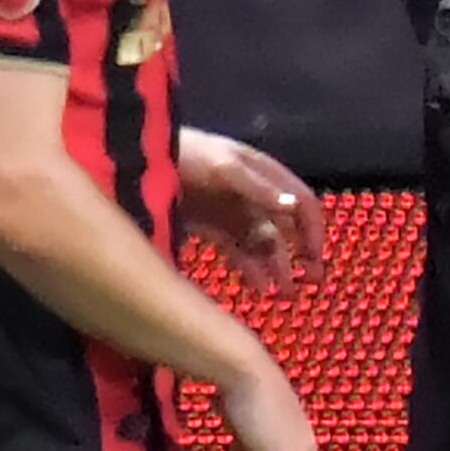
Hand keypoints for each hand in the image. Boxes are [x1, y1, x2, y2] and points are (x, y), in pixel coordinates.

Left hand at [177, 130, 324, 295]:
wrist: (133, 158)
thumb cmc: (185, 156)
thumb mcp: (225, 168)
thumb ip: (260, 188)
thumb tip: (294, 207)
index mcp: (263, 174)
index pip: (301, 202)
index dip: (313, 230)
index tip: (316, 259)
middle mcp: (252, 194)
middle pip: (285, 227)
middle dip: (300, 255)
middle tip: (311, 283)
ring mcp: (230, 212)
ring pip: (262, 244)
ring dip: (276, 267)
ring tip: (283, 294)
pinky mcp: (209, 226)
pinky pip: (236, 251)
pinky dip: (248, 269)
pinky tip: (256, 287)